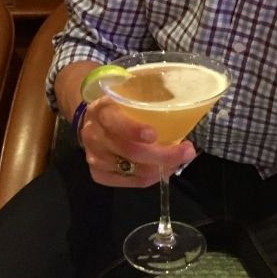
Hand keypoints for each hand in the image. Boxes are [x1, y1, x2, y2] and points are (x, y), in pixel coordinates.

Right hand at [79, 95, 195, 187]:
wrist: (88, 123)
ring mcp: (96, 158)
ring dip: (163, 167)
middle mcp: (95, 136)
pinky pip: (133, 182)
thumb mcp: (125, 95)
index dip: (134, 130)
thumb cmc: (116, 108)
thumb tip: (178, 97)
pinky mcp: (99, 175)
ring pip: (136, 170)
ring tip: (180, 159)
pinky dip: (154, 177)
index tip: (154, 134)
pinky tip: (164, 168)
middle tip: (187, 151)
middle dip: (164, 155)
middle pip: (131, 152)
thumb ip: (146, 97)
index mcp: (102, 111)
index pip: (116, 122)